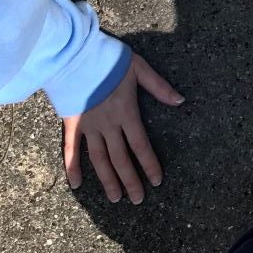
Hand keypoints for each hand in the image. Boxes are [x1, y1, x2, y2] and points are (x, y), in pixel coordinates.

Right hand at [63, 51, 183, 203]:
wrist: (74, 52)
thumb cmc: (108, 58)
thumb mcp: (139, 68)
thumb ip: (159, 87)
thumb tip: (181, 101)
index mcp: (127, 112)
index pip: (141, 146)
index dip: (149, 165)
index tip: (156, 182)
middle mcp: (108, 124)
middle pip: (121, 159)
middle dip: (130, 181)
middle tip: (137, 200)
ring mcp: (88, 126)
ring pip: (99, 160)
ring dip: (108, 180)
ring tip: (115, 198)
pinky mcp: (71, 123)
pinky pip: (71, 149)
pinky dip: (72, 167)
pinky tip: (77, 185)